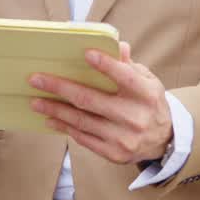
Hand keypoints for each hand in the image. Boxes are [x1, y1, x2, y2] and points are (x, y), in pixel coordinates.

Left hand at [29, 41, 172, 164]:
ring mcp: (123, 137)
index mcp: (146, 94)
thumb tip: (117, 46)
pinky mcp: (114, 153)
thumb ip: (129, 65)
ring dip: (55, 110)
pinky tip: (51, 119)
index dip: (106, 65)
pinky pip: (84, 138)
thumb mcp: (147, 81)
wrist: (163, 141)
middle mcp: (135, 116)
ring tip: (36, 101)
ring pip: (82, 121)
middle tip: (37, 79)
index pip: (124, 77)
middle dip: (60, 88)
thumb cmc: (149, 103)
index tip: (86, 53)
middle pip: (91, 100)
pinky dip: (65, 127)